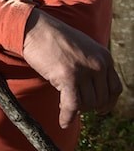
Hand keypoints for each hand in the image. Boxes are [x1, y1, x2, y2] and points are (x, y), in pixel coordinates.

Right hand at [23, 9, 121, 128]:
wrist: (35, 28)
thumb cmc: (53, 37)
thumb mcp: (82, 47)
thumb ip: (92, 63)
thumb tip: (93, 86)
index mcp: (104, 57)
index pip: (115, 89)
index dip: (107, 103)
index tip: (99, 109)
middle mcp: (98, 64)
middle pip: (101, 99)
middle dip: (88, 106)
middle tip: (74, 105)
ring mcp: (84, 70)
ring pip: (87, 104)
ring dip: (77, 109)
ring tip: (63, 104)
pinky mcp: (67, 77)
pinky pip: (72, 105)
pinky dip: (68, 116)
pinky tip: (64, 122)